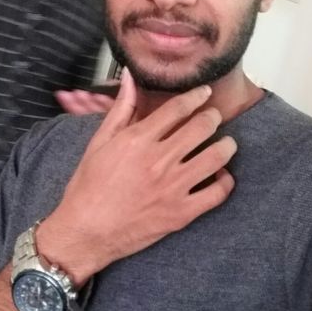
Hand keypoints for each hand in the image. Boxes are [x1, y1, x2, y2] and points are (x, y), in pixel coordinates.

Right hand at [38, 71, 236, 282]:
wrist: (85, 232)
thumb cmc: (88, 187)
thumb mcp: (100, 142)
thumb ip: (121, 108)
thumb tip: (130, 77)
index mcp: (138, 140)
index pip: (178, 108)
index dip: (197, 96)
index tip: (205, 93)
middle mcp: (158, 161)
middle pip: (203, 127)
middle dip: (213, 117)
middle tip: (214, 118)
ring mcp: (172, 188)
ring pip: (217, 157)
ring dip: (226, 146)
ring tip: (225, 144)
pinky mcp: (181, 214)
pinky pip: (217, 193)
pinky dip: (225, 182)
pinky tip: (220, 176)